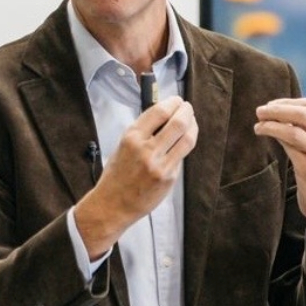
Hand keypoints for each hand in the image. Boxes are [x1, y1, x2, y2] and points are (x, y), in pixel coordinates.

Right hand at [74, 96, 197, 257]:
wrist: (113, 204)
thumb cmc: (117, 174)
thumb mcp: (123, 145)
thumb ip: (144, 130)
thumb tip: (166, 114)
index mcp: (131, 137)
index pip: (159, 111)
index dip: (173, 103)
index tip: (177, 100)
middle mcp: (146, 149)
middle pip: (178, 123)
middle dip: (187, 111)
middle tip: (188, 108)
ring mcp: (160, 165)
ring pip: (186, 138)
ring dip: (193, 126)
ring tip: (191, 122)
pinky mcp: (169, 178)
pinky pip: (182, 156)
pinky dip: (185, 145)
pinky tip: (184, 141)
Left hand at [255, 98, 305, 250]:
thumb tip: (275, 109)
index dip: (287, 102)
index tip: (270, 105)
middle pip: (303, 113)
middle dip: (277, 110)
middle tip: (259, 111)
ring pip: (294, 130)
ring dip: (271, 124)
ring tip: (258, 124)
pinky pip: (289, 147)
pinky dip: (274, 136)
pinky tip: (263, 134)